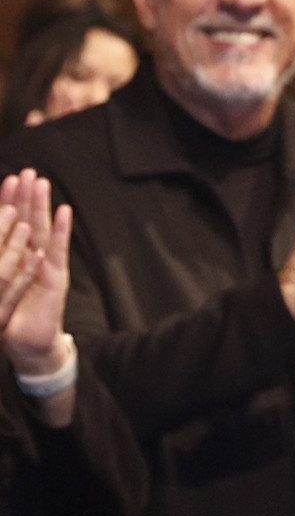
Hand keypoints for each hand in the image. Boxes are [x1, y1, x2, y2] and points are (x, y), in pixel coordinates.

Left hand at [0, 172, 72, 375]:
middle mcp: (30, 256)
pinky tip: (65, 211)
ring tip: (42, 183)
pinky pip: (58, 249)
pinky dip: (61, 230)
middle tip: (28, 171)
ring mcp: (44, 264)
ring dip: (42, 206)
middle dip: (25, 196)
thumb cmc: (8, 315)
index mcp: (13, 256)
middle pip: (26, 220)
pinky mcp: (55, 276)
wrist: (26, 343)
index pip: (9, 223)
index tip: (7, 179)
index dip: (7, 202)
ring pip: (41, 229)